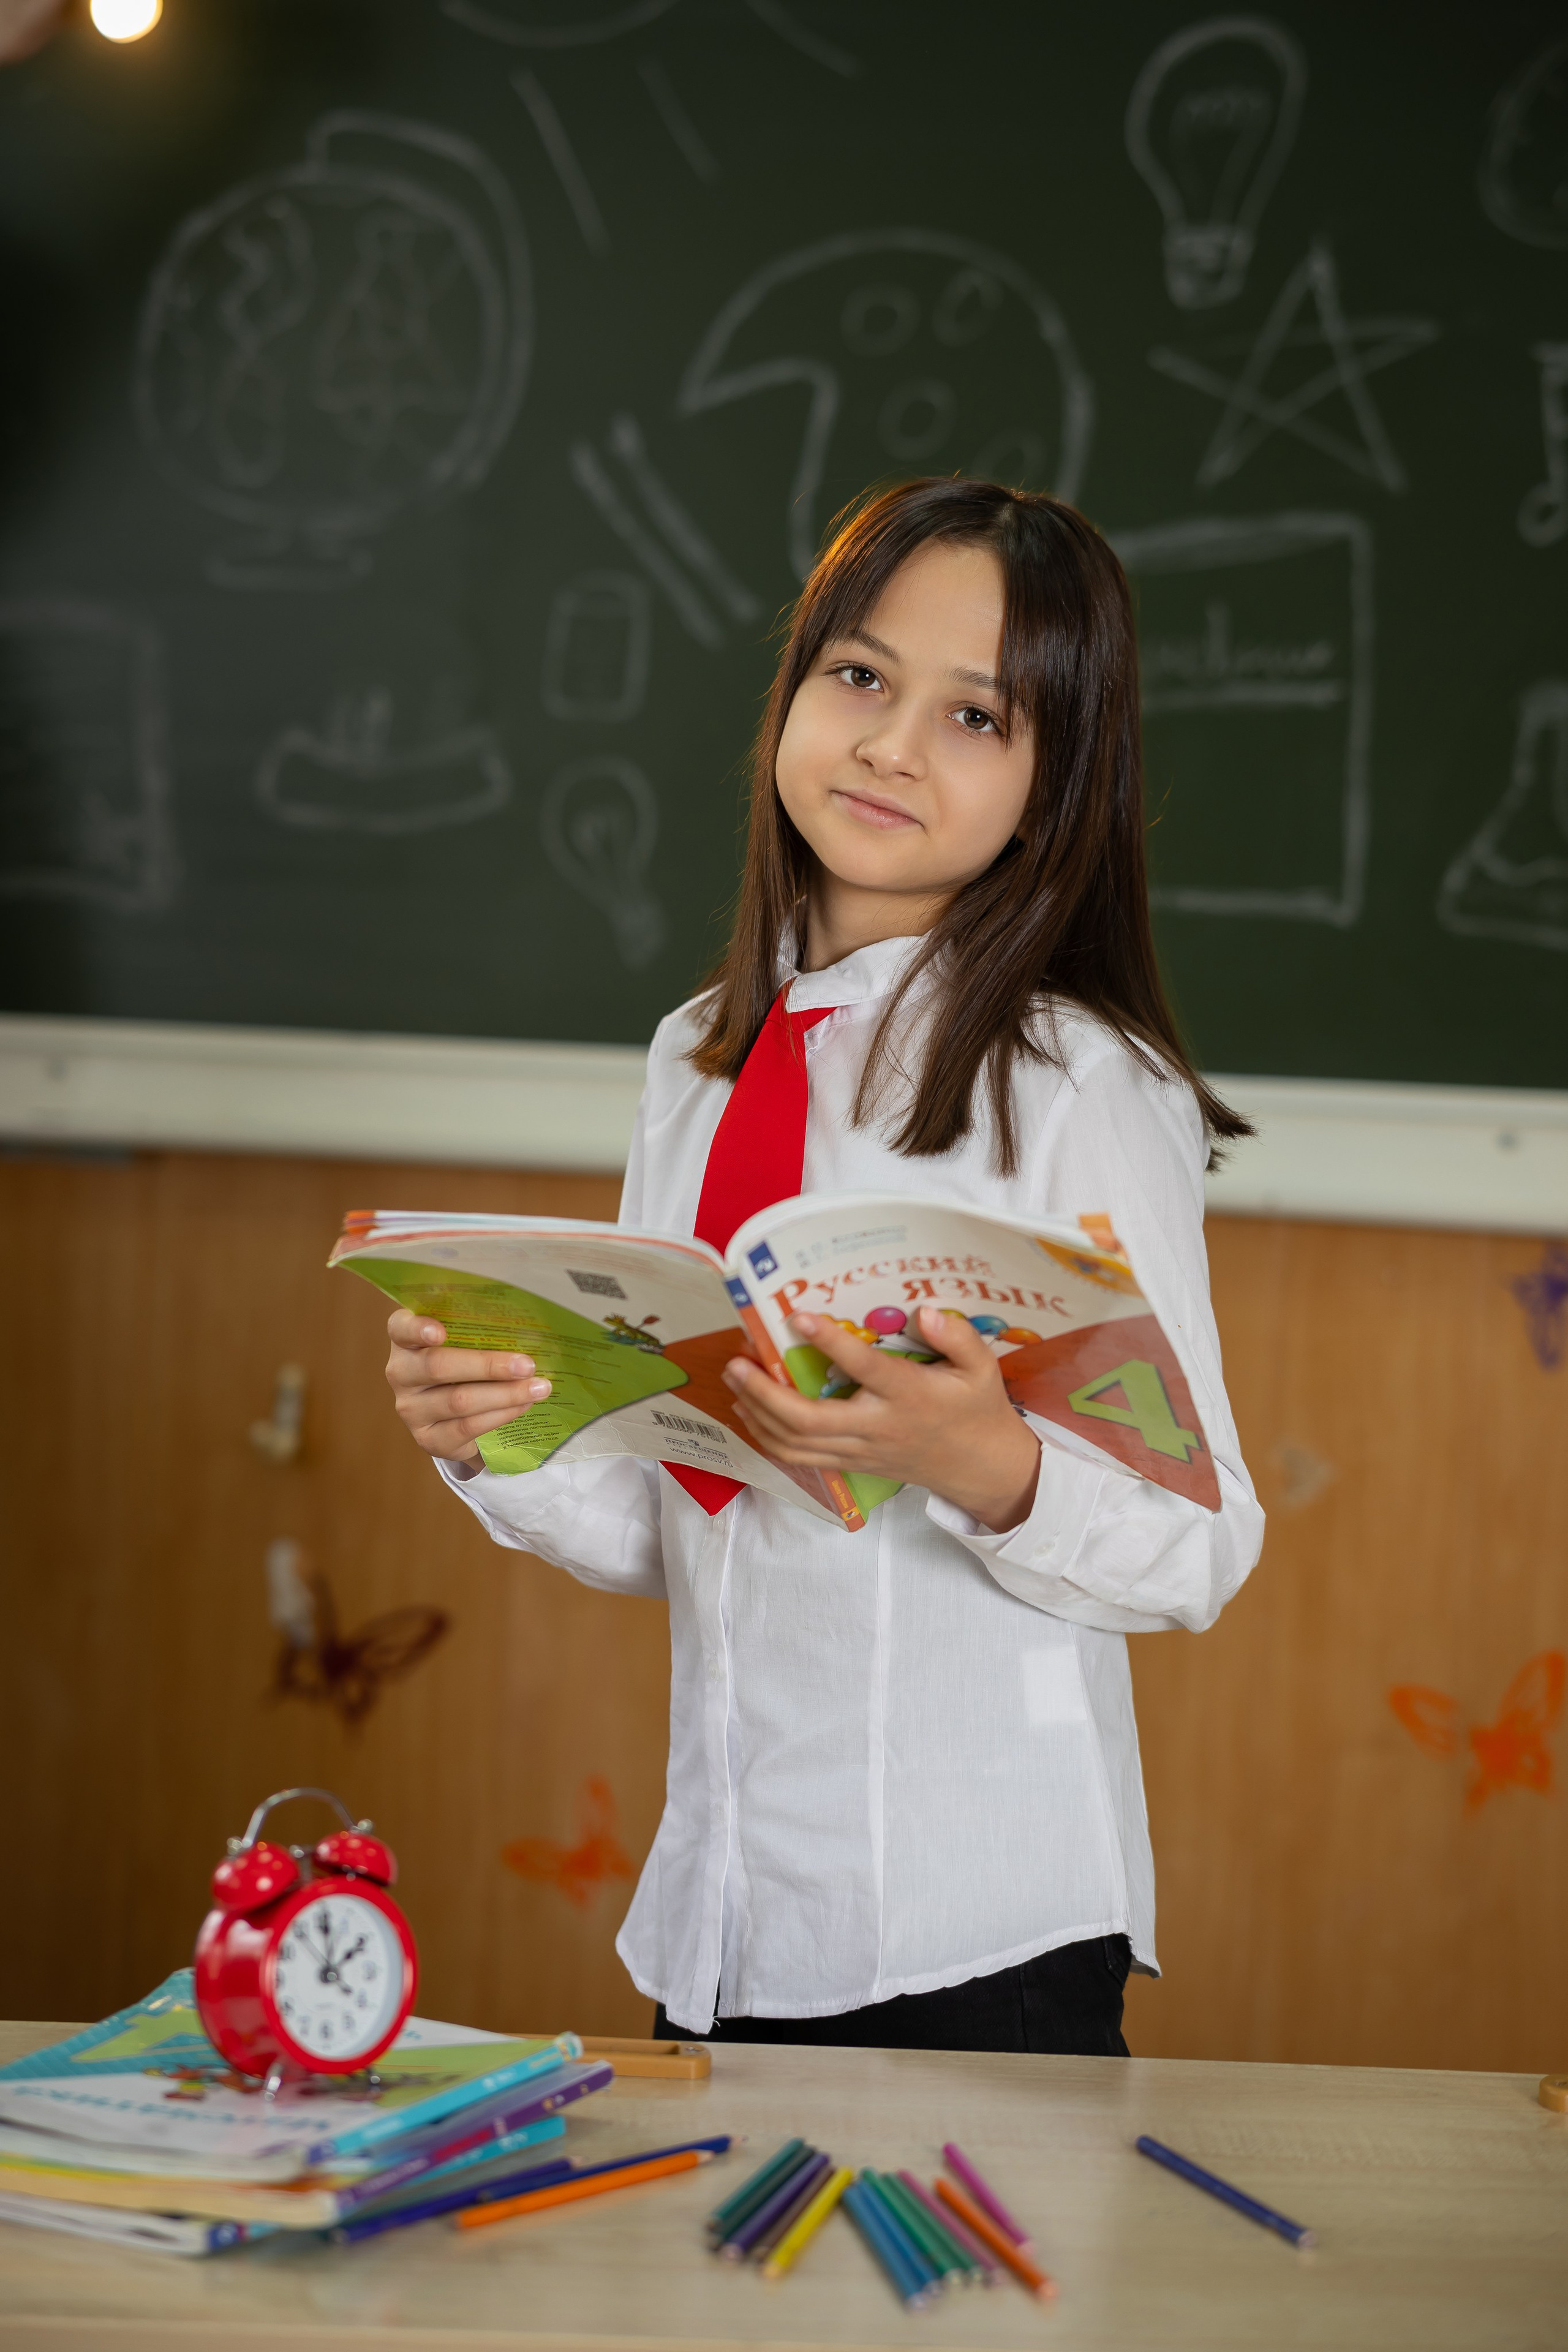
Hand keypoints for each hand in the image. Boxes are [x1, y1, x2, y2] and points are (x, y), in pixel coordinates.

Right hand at [385, 1309, 550, 1465]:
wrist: (456, 1416)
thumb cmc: (466, 1366)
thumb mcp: (465, 1343)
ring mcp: (410, 1409)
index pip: (401, 1328)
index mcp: (406, 1339)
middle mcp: (401, 1372)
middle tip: (527, 1365)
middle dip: (488, 1365)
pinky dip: (500, 1415)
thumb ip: (480, 1332)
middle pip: (438, 1366)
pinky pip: (467, 1427)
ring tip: (538, 1388)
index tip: (440, 1332)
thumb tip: (529, 1330)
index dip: (417, 1328)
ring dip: (505, 1394)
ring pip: (458, 1400)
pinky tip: (523, 1405)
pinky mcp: (427, 1438)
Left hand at [722, 1307, 1040, 1532]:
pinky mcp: (852, 1464)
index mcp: (908, 1395)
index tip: (795, 1317)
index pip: (862, 1368)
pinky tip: (751, 1412)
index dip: (828, 1342)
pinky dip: (769, 1437)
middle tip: (737, 1361)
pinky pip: (801, 1457)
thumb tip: (924, 1312)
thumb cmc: (977, 1409)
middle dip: (764, 1392)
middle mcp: (877, 1426)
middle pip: (808, 1419)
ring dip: (757, 1413)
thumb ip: (957, 1336)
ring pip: (795, 1442)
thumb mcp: (982, 1367)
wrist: (981, 1468)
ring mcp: (860, 1450)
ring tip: (734, 1380)